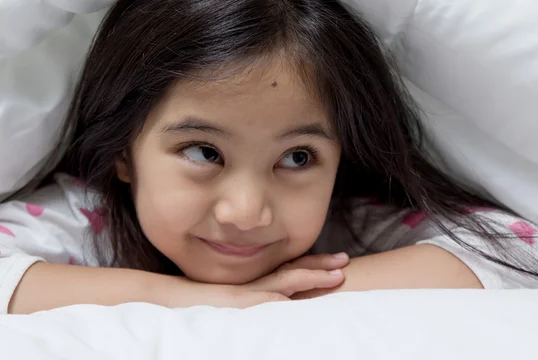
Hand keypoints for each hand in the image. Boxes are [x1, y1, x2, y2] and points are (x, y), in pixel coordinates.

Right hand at [161, 253, 349, 308]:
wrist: (163, 299)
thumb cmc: (195, 304)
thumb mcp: (231, 302)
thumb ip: (253, 301)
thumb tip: (280, 301)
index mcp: (256, 284)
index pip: (290, 272)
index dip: (314, 266)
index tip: (337, 264)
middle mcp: (253, 285)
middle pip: (292, 272)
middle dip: (320, 266)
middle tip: (346, 262)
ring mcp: (244, 292)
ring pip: (282, 282)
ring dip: (310, 277)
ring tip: (336, 275)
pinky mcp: (231, 302)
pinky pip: (256, 300)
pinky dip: (273, 298)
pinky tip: (288, 296)